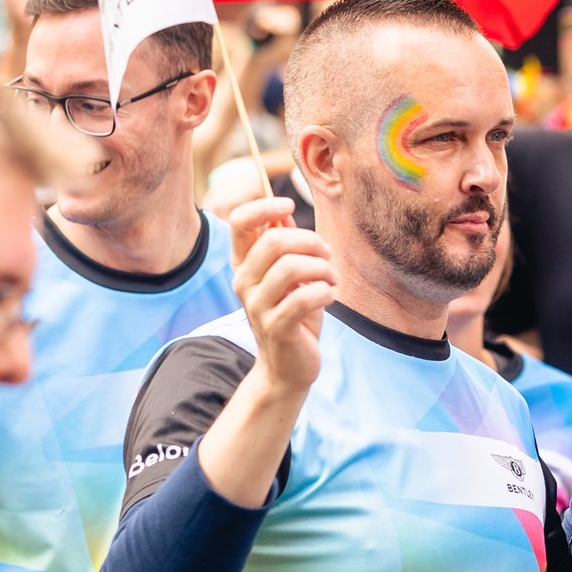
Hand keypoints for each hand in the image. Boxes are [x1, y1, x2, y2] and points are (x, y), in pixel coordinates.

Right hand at [231, 199, 333, 396]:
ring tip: (331, 279)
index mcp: (244, 263)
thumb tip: (282, 211)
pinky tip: (330, 296)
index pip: (239, 221)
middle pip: (274, 241)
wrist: (288, 367)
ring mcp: (257, 306)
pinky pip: (304, 298)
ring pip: (291, 267)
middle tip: (327, 257)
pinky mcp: (276, 326)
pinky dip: (325, 291)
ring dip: (322, 268)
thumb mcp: (289, 275)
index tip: (289, 204)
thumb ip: (284, 244)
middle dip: (311, 242)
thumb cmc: (293, 314)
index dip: (264, 205)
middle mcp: (244, 282)